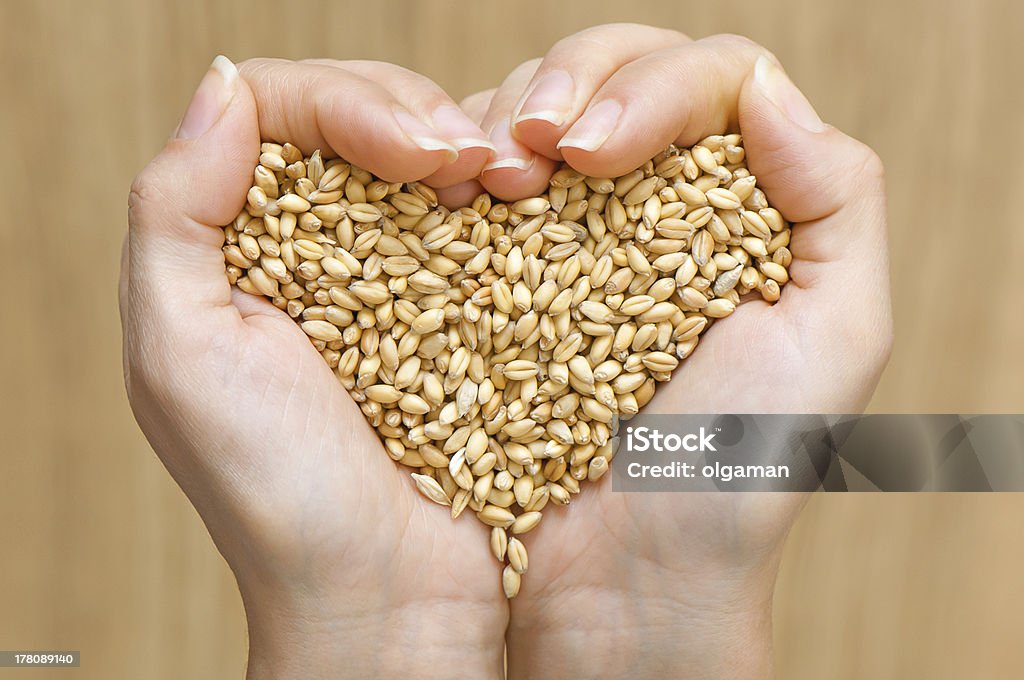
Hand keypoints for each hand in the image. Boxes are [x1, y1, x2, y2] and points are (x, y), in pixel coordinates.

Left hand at [121, 57, 506, 678]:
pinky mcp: (468, 307)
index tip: (413, 155)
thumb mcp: (180, 357)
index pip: (283, 110)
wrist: (388, 595)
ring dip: (475, 143)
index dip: (347, 104)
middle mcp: (318, 248)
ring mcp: (400, 274)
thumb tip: (226, 86)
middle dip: (418, 116)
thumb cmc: (276, 496)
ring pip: (433, 154)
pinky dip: (514, 195)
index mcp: (242, 247)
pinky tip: (529, 203)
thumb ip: (174, 213)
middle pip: (363, 115)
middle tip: (469, 165)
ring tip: (508, 181)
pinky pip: (489, 219)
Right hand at [456, 25, 891, 678]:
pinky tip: (452, 196)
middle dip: (567, 83)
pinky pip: (471, 188)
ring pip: (536, 113)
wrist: (622, 578)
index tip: (594, 152)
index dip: (650, 87)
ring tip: (492, 177)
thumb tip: (764, 90)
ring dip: (504, 119)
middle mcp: (651, 207)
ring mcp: (564, 237)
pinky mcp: (493, 275)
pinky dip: (455, 171)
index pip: (707, 81)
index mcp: (738, 207)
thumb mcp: (834, 339)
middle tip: (535, 147)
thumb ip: (837, 200)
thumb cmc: (735, 472)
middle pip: (614, 72)